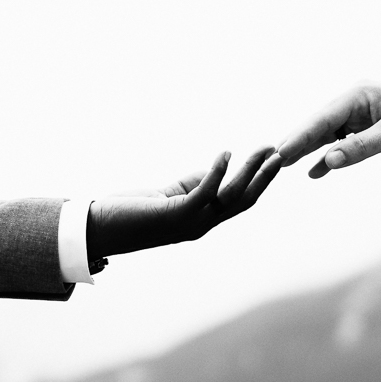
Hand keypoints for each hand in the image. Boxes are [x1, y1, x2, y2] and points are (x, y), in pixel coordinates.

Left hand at [86, 146, 281, 259]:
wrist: (100, 230)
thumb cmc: (133, 211)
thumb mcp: (172, 194)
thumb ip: (197, 183)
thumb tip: (219, 170)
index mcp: (203, 220)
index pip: (240, 202)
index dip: (259, 181)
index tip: (273, 159)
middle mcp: (202, 225)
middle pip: (244, 201)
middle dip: (264, 177)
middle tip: (280, 155)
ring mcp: (191, 223)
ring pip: (230, 197)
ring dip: (250, 172)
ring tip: (263, 152)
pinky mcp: (175, 216)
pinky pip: (204, 193)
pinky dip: (218, 172)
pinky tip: (226, 153)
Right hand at [277, 84, 380, 177]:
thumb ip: (360, 148)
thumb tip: (329, 162)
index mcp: (359, 94)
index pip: (322, 117)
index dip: (300, 135)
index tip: (281, 151)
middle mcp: (354, 102)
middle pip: (319, 124)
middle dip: (298, 142)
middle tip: (273, 159)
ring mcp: (359, 116)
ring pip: (326, 135)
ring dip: (308, 149)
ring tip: (284, 165)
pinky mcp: (366, 129)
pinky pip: (341, 144)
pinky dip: (329, 157)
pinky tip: (315, 172)